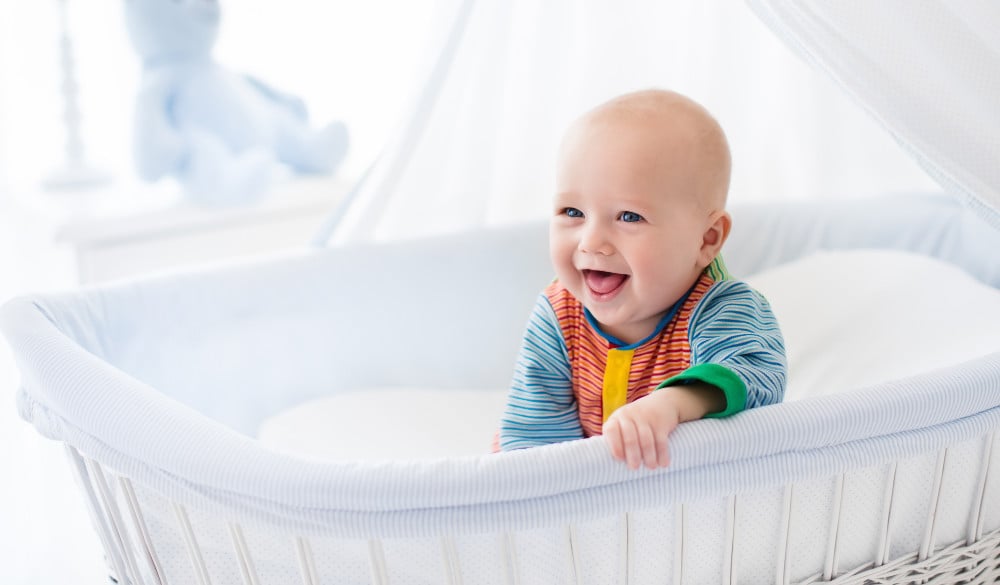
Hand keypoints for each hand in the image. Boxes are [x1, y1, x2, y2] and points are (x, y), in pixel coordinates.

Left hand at [603, 384, 723, 469]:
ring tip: (651, 467)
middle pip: (630, 437)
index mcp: (616, 419)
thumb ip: (618, 441)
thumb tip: (613, 468)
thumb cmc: (636, 422)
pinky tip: (663, 463)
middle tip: (635, 467)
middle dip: (632, 454)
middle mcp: (629, 415)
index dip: (614, 445)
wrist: (661, 403)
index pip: (611, 430)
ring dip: (649, 455)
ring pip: (646, 439)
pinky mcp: (660, 421)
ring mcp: (645, 417)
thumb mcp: (624, 425)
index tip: (619, 459)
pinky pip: (661, 439)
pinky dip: (662, 453)